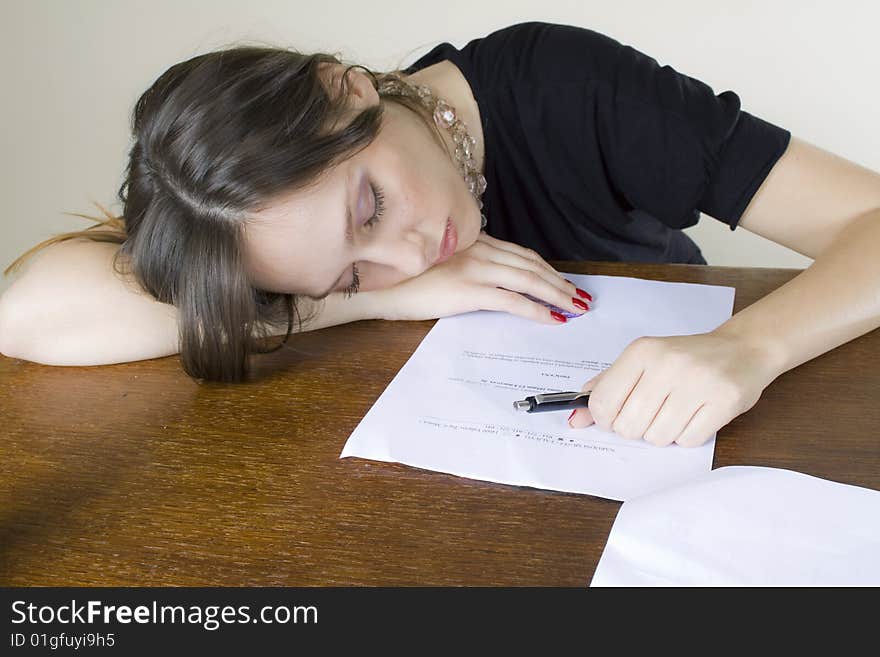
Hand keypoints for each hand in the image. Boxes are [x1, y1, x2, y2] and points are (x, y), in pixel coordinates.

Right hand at [373, 232, 590, 323]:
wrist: (374, 285)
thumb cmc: (398, 277)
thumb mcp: (435, 261)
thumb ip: (460, 263)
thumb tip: (480, 279)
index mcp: (469, 239)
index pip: (519, 252)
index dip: (545, 267)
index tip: (562, 280)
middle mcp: (476, 248)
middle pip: (530, 264)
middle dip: (559, 281)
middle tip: (579, 297)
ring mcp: (473, 268)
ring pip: (528, 279)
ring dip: (556, 294)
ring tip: (574, 307)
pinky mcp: (468, 290)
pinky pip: (513, 300)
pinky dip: (537, 309)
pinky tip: (552, 318)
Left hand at [568, 330, 781, 446]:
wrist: (741, 348)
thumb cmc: (684, 359)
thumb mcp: (642, 362)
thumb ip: (607, 387)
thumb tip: (576, 419)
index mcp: (641, 351)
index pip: (603, 402)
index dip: (605, 418)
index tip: (615, 415)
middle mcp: (668, 364)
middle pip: (629, 426)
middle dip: (635, 428)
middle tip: (651, 412)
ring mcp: (698, 382)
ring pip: (657, 438)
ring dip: (662, 433)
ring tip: (676, 411)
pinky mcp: (725, 401)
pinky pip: (688, 441)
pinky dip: (687, 436)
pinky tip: (695, 415)